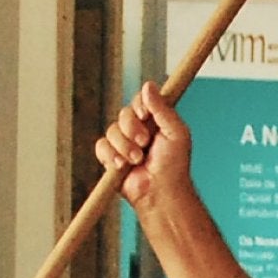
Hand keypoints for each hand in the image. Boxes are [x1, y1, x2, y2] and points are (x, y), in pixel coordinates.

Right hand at [95, 81, 192, 210]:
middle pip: (124, 114)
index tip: (146, 114)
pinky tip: (121, 165)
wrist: (161, 192)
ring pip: (112, 131)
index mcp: (154, 120)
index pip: (140, 100)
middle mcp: (137, 129)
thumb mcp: (175, 132)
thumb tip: (148, 85)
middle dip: (133, 129)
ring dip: (124, 146)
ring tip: (137, 160)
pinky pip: (101, 146)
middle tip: (145, 144)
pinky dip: (110, 155)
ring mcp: (123, 143)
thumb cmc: (174, 165)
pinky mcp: (110, 157)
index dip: (140, 105)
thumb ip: (162, 108)